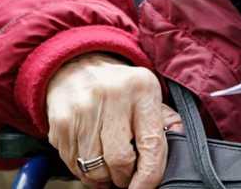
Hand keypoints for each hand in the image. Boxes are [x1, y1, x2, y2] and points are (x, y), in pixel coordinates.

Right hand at [46, 53, 183, 187]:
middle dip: (125, 176)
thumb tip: (180, 142)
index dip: (149, 176)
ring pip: (95, 168)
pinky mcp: (60, 123)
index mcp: (141, 89)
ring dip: (104, 176)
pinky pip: (74, 164)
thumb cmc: (119, 86)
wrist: (76, 64)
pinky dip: (84, 170)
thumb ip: (165, 120)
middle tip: (126, 173)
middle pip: (119, 161)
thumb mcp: (147, 92)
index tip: (145, 188)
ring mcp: (82, 110)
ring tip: (108, 163)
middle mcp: (111, 96)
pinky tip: (91, 155)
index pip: (151, 144)